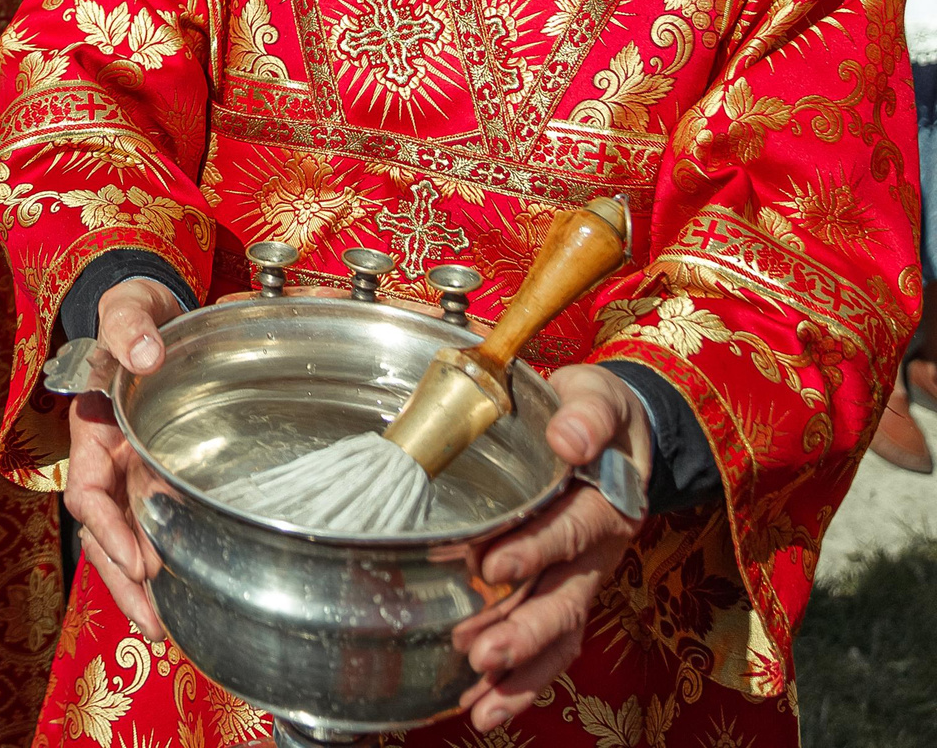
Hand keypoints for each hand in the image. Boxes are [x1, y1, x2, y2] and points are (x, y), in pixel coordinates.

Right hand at [62, 276, 185, 636]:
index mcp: (92, 428)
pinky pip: (154, 526)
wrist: (155, 315)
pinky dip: (163, 562)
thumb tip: (144, 355)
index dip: (108, 529)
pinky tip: (184, 592)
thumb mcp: (128, 308)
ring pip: (126, 539)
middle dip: (122, 580)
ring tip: (165, 628)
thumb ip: (129, 326)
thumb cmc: (134, 311)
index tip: (139, 560)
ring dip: (139, 585)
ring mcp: (132, 473)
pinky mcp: (159, 478)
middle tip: (153, 623)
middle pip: (103, 532)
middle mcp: (108, 459)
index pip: (87, 491)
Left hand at [452, 363, 651, 729]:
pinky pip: (549, 645)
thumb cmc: (597, 413)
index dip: (533, 549)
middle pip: (564, 602)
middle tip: (483, 655)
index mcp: (606, 503)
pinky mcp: (566, 595)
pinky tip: (483, 707)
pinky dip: (520, 681)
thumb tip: (568, 436)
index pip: (568, 531)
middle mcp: (598, 553)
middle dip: (524, 633)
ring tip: (483, 707)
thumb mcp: (599, 397)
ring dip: (522, 674)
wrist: (622, 433)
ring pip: (558, 637)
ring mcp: (583, 580)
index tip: (492, 566)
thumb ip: (585, 415)